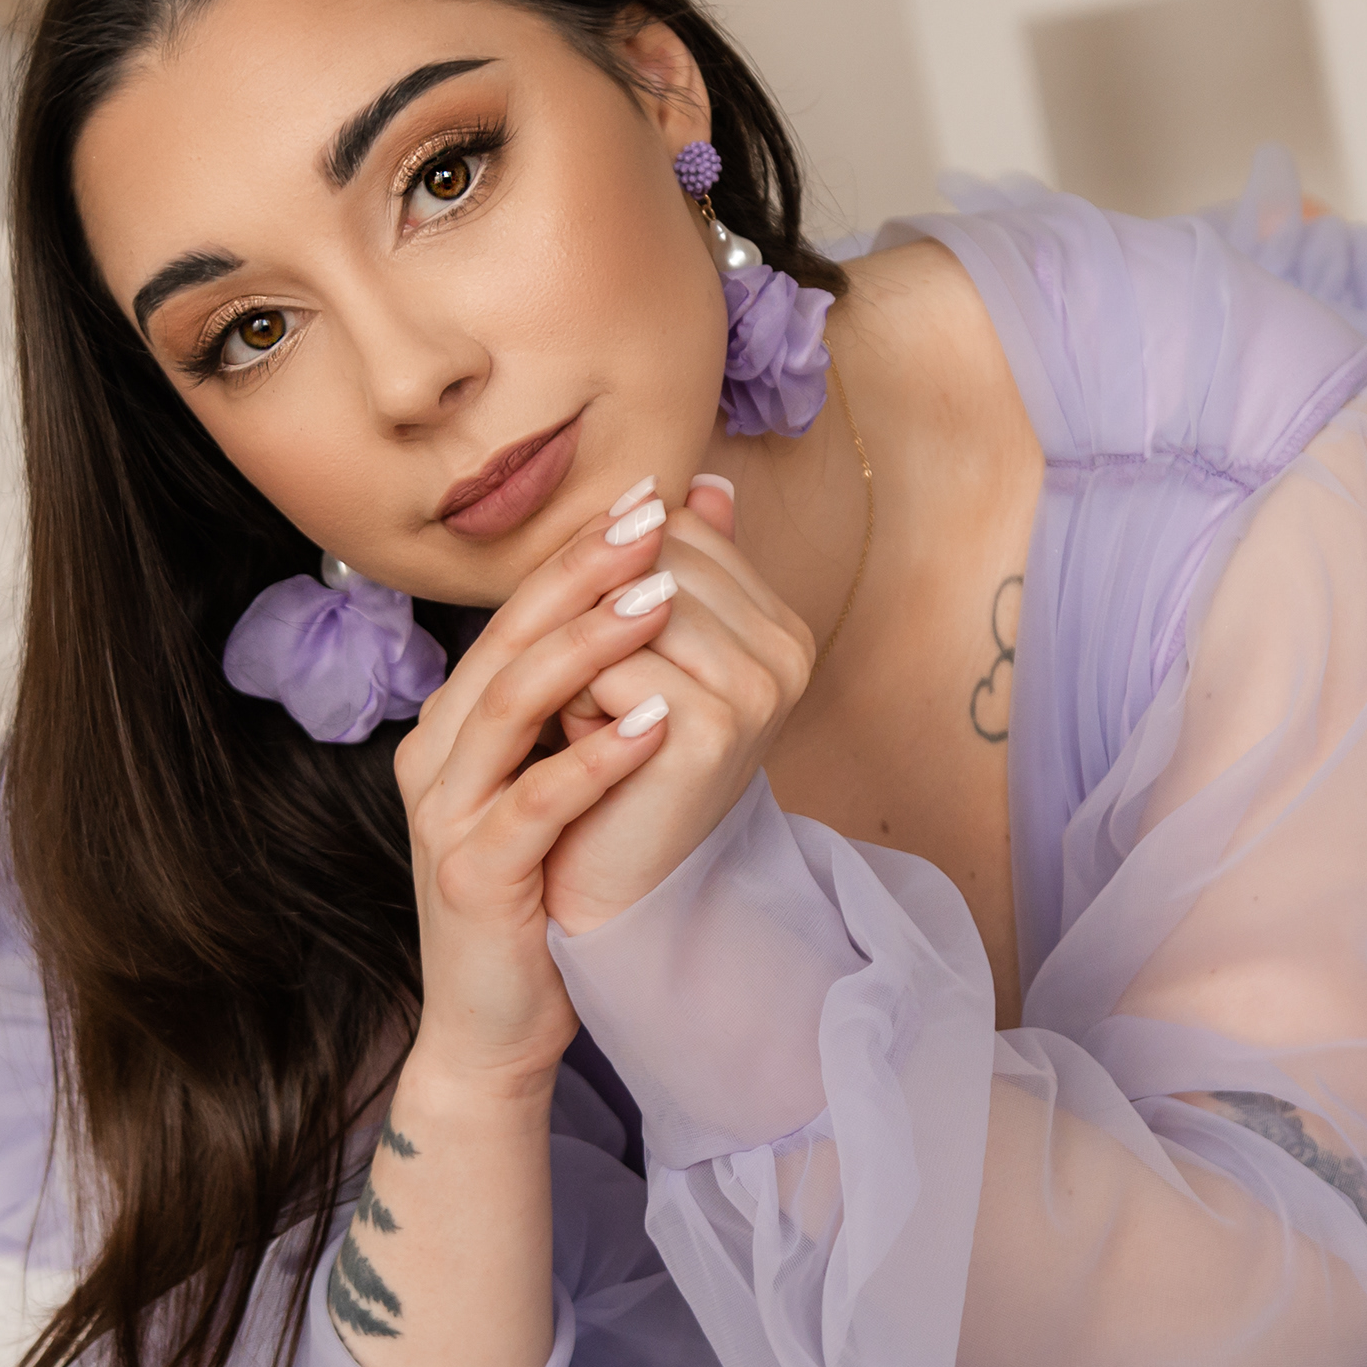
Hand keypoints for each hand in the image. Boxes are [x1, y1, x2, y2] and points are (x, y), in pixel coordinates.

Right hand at [390, 481, 690, 1097]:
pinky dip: (590, 758)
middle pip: (505, 640)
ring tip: (660, 601)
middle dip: (580, 572)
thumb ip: (609, 692)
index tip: (647, 496)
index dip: (577, 553)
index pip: (516, 617)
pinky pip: (531, 801)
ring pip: (506, 704)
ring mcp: (444, 815)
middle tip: (653, 516)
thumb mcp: (579, 781)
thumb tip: (669, 580)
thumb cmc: (547, 897)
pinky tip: (652, 723)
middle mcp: (436, 756)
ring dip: (585, 646)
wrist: (496, 1028)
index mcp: (458, 726)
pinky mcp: (470, 875)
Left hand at [540, 477, 814, 935]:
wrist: (612, 885)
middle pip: (656, 557)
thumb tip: (704, 480)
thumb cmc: (619, 767)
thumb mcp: (650, 656)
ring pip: (631, 603)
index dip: (614, 573)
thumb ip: (680, 570)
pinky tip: (588, 748)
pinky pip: (613, 664)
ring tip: (588, 722)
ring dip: (582, 658)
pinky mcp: (714, 729)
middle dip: (596, 612)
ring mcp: (759, 690)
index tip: (610, 650)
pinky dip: (578, 701)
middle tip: (593, 697)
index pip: (678, 529)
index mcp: (780, 624)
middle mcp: (787, 652)